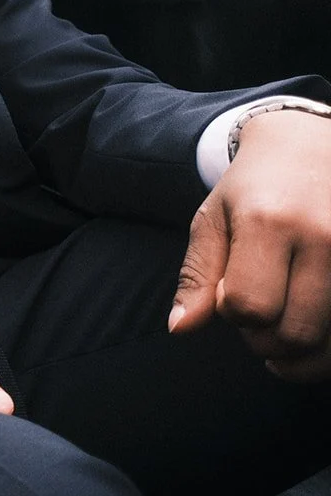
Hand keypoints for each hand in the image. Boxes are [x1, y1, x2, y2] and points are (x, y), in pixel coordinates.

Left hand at [170, 110, 330, 379]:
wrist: (310, 148)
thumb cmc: (253, 189)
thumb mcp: (213, 220)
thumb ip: (197, 275)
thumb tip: (179, 329)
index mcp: (269, 223)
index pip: (248, 305)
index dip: (231, 311)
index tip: (229, 292)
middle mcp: (322, 238)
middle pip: (292, 332)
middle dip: (264, 339)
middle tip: (256, 313)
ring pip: (328, 340)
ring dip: (299, 347)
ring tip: (282, 320)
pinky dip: (328, 346)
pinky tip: (310, 332)